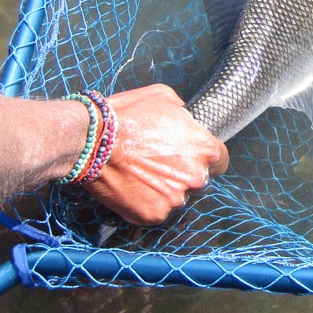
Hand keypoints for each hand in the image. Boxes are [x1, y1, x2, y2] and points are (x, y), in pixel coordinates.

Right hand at [83, 84, 228, 224]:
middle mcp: (195, 177)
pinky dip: (146, 202)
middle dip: (184, 174)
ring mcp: (174, 199)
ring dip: (165, 189)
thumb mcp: (164, 97)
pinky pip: (155, 210)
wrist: (91, 140)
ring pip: (177, 197)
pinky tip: (132, 187)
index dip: (207, 158)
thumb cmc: (127, 115)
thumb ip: (184, 112)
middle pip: (198, 180)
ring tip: (142, 175)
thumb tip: (186, 118)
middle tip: (160, 164)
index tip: (192, 156)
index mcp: (205, 149)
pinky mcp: (153, 214)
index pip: (221, 160)